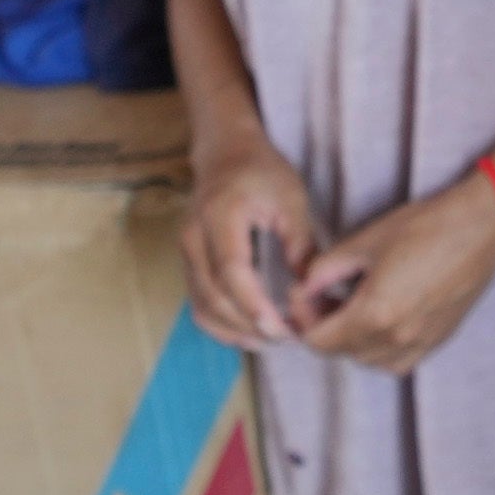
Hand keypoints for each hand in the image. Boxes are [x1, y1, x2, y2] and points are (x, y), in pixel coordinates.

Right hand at [181, 145, 315, 346]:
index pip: (231, 270)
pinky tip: (250, 333)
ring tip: (272, 339)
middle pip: (213, 295)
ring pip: (202, 306)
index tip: (280, 327)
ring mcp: (185, 252)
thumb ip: (300, 241)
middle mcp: (193, 237)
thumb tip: (309, 287)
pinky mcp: (188, 264)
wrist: (225, 155)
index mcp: (220, 215)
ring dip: (234, 331)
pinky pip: (198, 303)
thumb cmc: (261, 172)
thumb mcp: (291, 197)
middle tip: (287, 337)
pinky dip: (221, 325)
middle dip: (249, 325)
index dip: (253, 304)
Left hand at [295, 179, 494, 375]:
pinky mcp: (439, 339)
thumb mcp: (365, 241)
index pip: (318, 341)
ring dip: (352, 339)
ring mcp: (422, 343)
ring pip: (368, 360)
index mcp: (374, 314)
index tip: (304, 292)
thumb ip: (325, 269)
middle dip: (324, 325)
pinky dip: (381, 346)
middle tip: (324, 293)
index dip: (303, 317)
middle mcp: (397, 338)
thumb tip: (305, 285)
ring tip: (353, 305)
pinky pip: (397, 360)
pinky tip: (384, 317)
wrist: (483, 225)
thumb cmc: (427, 227)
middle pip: (340, 352)